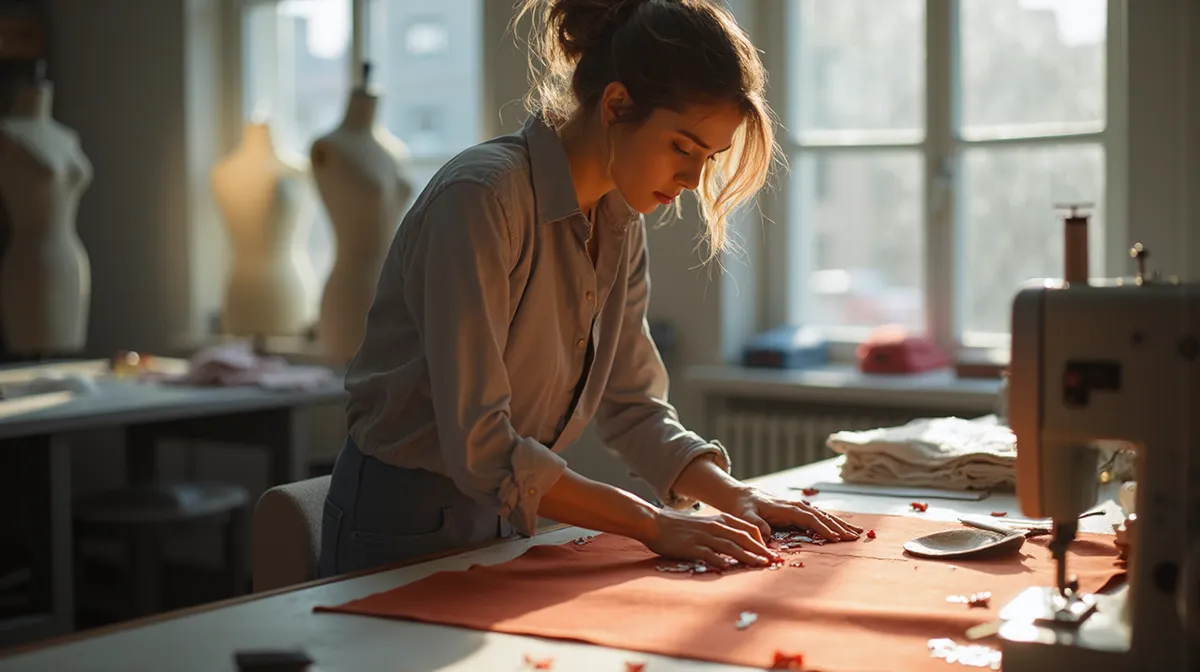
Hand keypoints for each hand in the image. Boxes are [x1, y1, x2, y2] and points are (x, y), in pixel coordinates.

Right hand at [638, 507, 780, 568]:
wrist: (656, 523)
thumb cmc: (680, 527)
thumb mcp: (705, 525)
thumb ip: (721, 532)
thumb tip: (738, 544)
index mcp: (720, 520)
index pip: (748, 529)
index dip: (762, 541)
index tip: (771, 553)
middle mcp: (715, 526)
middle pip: (744, 538)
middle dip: (761, 550)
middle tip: (774, 562)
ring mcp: (704, 537)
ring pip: (731, 546)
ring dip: (747, 556)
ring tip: (760, 566)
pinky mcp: (692, 546)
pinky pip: (709, 554)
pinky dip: (720, 561)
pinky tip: (728, 568)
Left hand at [729, 490, 862, 541]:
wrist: (744, 497)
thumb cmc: (744, 508)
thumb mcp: (745, 517)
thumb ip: (755, 525)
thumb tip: (767, 535)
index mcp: (787, 508)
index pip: (810, 519)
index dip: (823, 528)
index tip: (836, 538)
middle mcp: (797, 507)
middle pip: (823, 517)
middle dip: (840, 527)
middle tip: (857, 537)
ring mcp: (800, 508)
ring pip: (825, 516)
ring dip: (841, 525)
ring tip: (858, 533)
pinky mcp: (800, 512)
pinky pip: (820, 518)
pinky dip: (834, 523)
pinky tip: (844, 529)